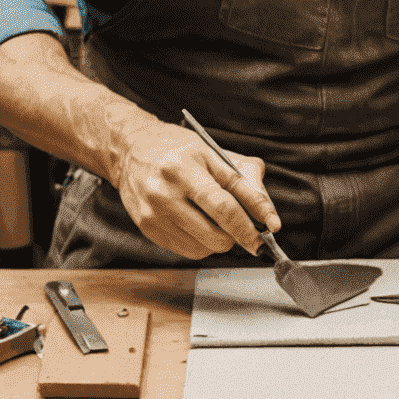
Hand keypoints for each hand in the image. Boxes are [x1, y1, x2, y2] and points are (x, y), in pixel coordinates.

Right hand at [113, 119, 279, 260]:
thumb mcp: (213, 153)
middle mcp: (164, 194)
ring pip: (202, 247)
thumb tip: (268, 215)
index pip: (223, 207)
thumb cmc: (177, 148)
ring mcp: (152, 215)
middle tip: (242, 225)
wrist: (130, 149)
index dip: (248, 226)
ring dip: (219, 240)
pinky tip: (199, 224)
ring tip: (215, 219)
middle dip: (236, 235)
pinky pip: (187, 250)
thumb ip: (243, 182)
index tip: (267, 235)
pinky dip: (202, 243)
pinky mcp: (147, 229)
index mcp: (183, 169)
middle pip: (214, 234)